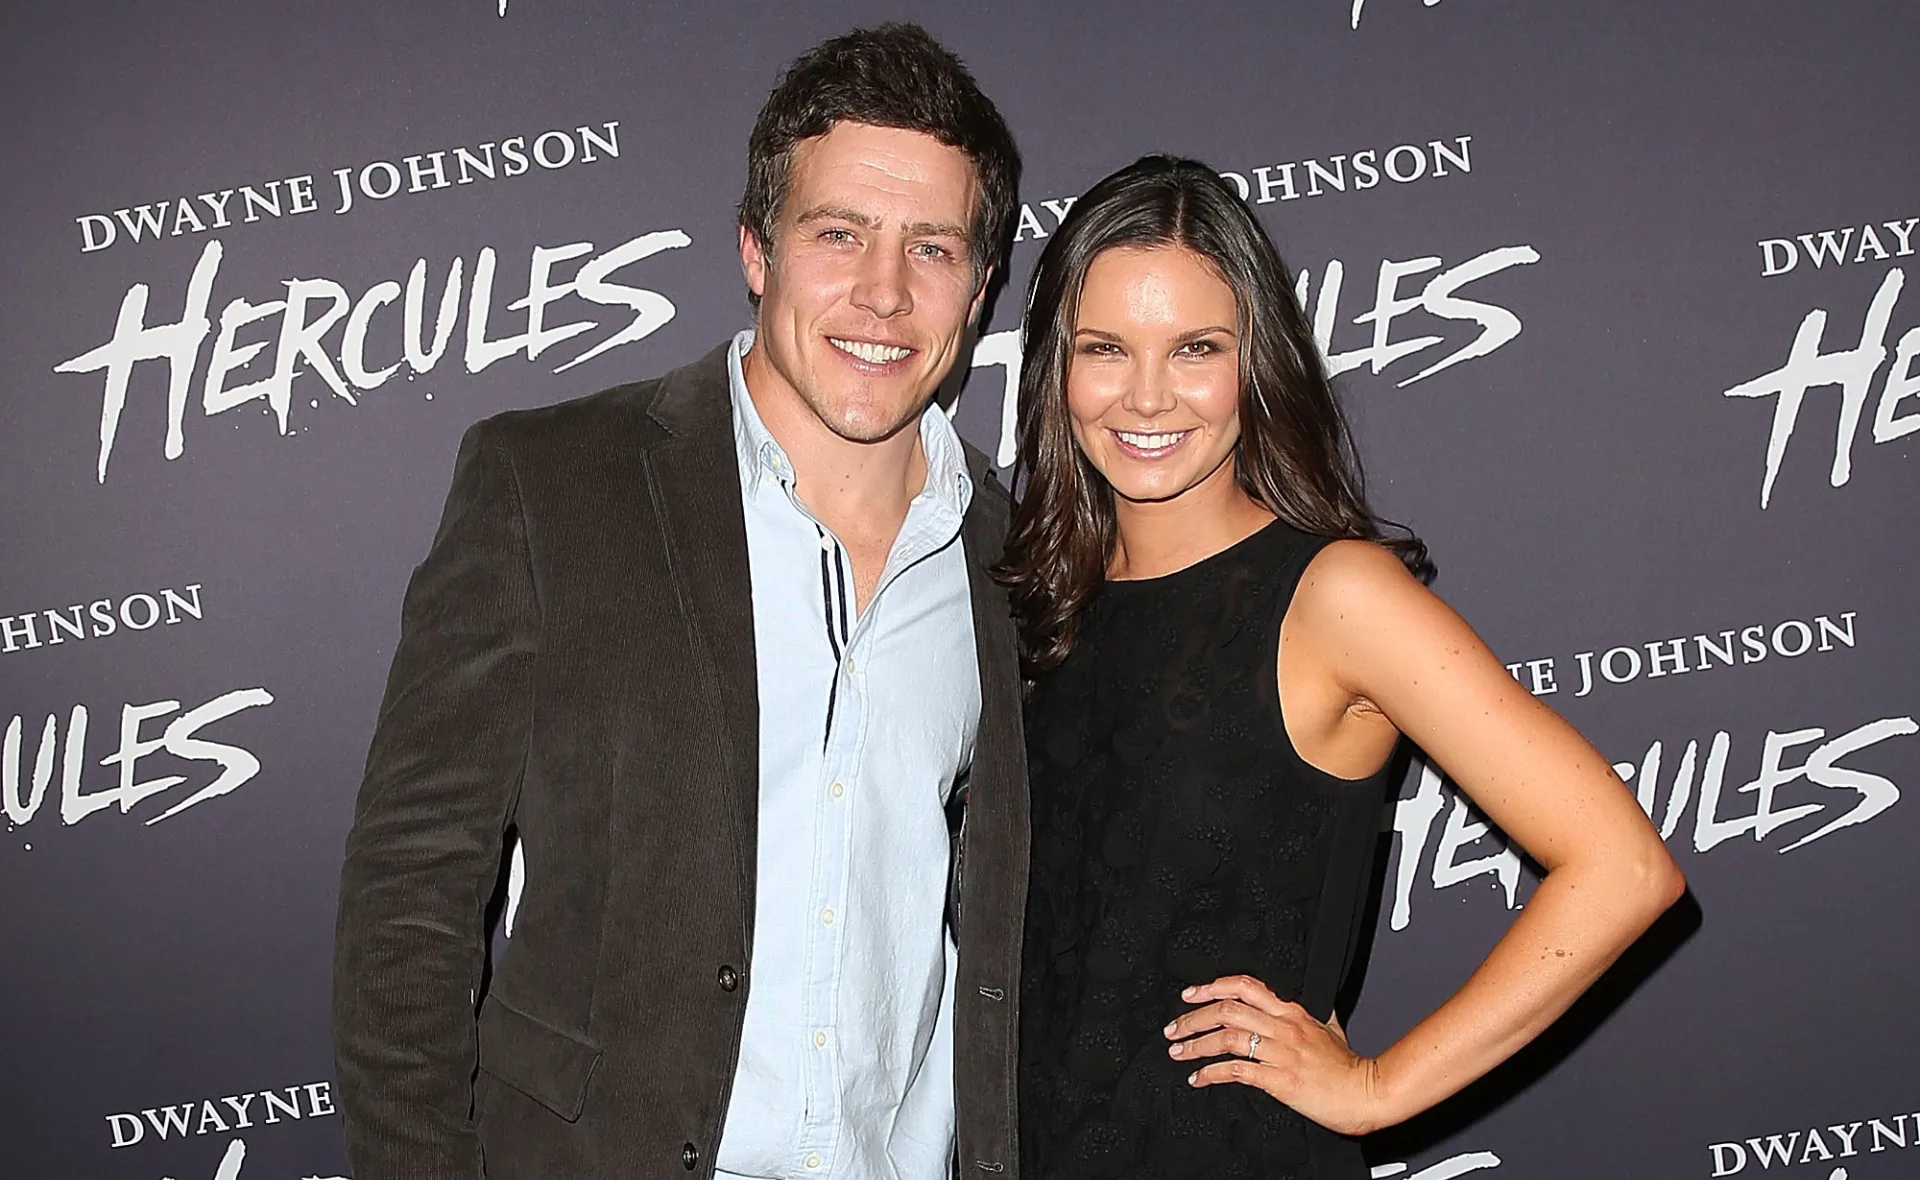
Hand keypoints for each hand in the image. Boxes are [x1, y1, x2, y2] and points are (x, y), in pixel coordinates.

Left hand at [1164, 974, 1390, 1135]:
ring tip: (1178, 1052)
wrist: (1367, 1093)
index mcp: (1292, 1012)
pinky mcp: (1280, 1079)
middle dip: (1193, 1018)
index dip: (1212, 987)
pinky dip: (1212, 1073)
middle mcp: (1284, 1027)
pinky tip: (1199, 1078)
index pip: (1245, 985)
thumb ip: (1314, 1016)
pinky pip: (1237, 1071)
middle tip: (1174, 1028)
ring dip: (1196, 1044)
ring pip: (1227, 1037)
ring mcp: (1281, 1053)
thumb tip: (1309, 1006)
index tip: (1190, 994)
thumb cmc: (1349, 1067)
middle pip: (1227, 1010)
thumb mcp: (1331, 1028)